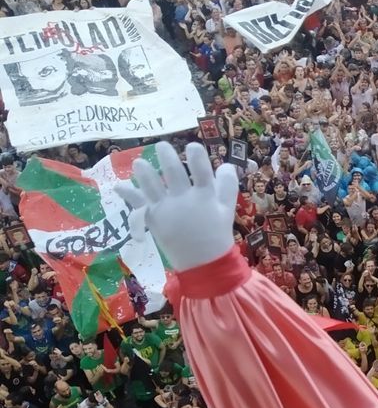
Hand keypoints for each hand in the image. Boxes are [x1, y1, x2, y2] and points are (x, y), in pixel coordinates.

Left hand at [115, 142, 238, 271]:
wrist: (203, 262)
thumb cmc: (217, 232)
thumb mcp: (227, 208)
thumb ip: (227, 184)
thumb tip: (225, 163)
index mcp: (206, 196)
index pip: (202, 171)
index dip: (196, 156)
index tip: (192, 146)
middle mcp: (184, 200)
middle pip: (173, 173)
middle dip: (166, 156)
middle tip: (161, 145)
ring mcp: (166, 209)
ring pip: (151, 185)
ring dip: (144, 172)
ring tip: (140, 162)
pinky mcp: (153, 219)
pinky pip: (137, 204)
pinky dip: (127, 194)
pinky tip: (119, 185)